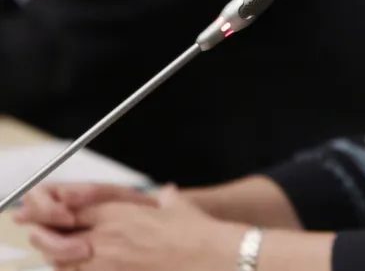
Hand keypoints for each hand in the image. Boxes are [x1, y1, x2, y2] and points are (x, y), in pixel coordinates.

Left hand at [28, 186, 246, 270]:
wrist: (215, 256)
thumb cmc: (198, 233)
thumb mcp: (179, 207)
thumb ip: (166, 199)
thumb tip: (167, 193)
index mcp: (117, 215)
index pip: (70, 213)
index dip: (61, 218)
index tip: (61, 223)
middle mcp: (107, 239)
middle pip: (59, 242)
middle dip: (56, 244)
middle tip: (65, 246)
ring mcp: (109, 265)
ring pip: (66, 266)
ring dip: (68, 263)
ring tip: (84, 260)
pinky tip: (101, 269)